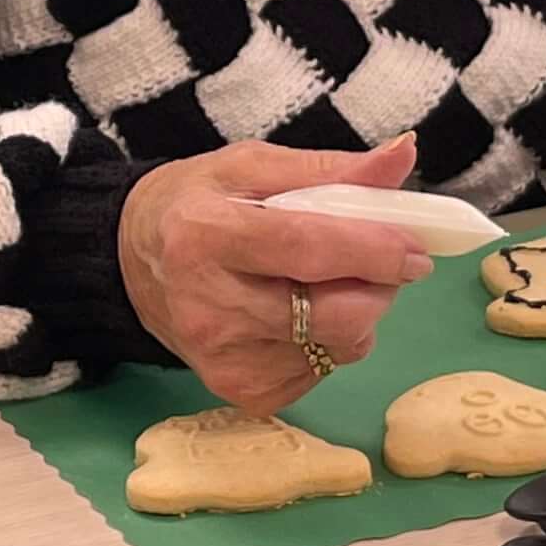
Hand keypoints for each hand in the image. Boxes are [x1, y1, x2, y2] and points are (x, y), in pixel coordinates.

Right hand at [115, 133, 434, 414]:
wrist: (130, 263)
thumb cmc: (197, 203)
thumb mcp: (252, 167)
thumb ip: (332, 168)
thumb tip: (406, 153)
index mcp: (205, 236)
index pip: (308, 249)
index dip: (374, 249)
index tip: (415, 247)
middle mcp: (209, 308)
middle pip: (335, 314)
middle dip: (378, 286)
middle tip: (378, 260)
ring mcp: (224, 360)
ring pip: (341, 346)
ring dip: (358, 313)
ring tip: (324, 283)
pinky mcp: (242, 393)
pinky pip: (324, 371)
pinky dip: (331, 342)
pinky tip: (299, 317)